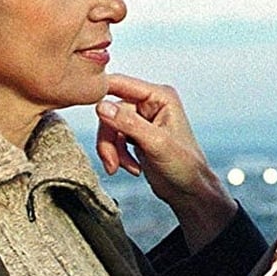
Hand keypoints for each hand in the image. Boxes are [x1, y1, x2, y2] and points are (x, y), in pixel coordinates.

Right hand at [96, 74, 236, 252]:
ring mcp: (142, 119)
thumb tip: (102, 106)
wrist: (189, 192)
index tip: (87, 108)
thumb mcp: (156, 143)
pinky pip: (113, 139)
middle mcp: (150, 103)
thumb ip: (128, 123)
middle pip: (110, 110)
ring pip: (109, 126)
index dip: (101, 93)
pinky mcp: (135, 135)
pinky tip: (132, 167)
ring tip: (124, 167)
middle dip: (109, 139)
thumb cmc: (185, 166)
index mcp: (160, 96)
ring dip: (112, 150)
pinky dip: (117, 155)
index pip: (120, 83)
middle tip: (112, 161)